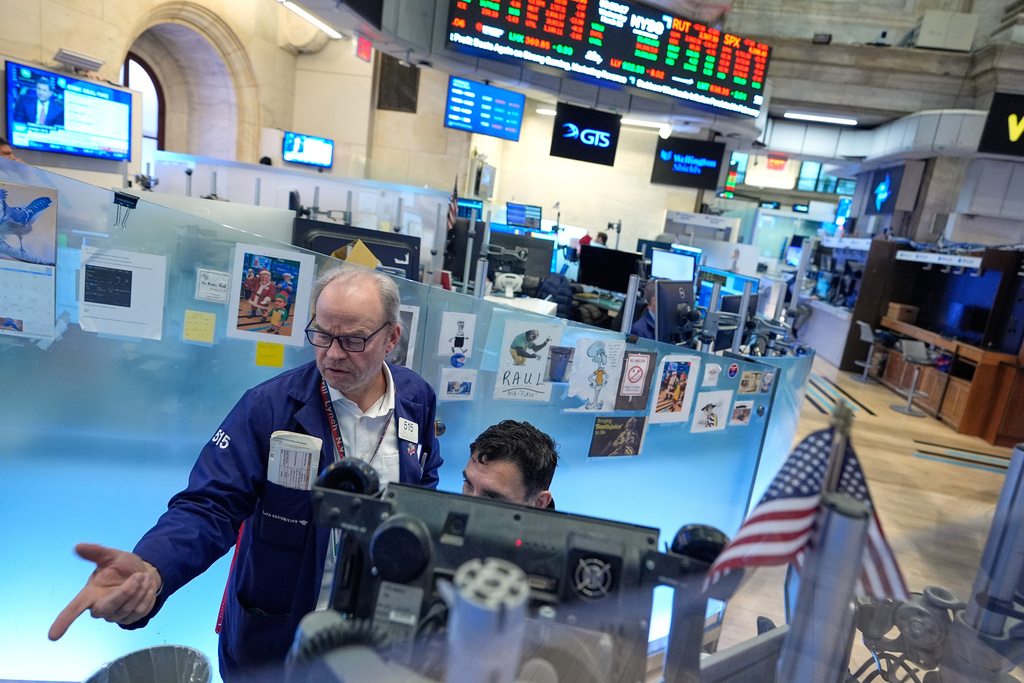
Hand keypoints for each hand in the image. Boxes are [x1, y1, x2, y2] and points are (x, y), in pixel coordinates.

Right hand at [48, 543, 162, 640]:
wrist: (144, 573)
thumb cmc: (123, 566)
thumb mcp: (111, 555)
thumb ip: (96, 552)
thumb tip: (78, 546)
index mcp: (90, 593)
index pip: (74, 608)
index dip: (64, 621)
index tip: (52, 636)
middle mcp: (100, 607)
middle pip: (106, 608)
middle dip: (125, 592)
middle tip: (138, 576)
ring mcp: (115, 616)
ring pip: (128, 608)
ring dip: (140, 590)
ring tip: (143, 576)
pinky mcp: (130, 619)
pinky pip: (141, 611)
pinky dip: (147, 595)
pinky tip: (147, 586)